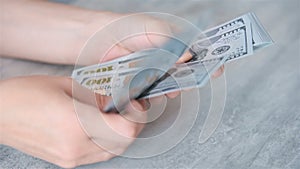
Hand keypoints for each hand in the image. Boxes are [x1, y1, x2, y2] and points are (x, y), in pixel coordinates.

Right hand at [0, 76, 146, 167]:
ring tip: (120, 116)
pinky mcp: (67, 161)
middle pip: (124, 142)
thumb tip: (118, 100)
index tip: (138, 103)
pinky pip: (99, 154)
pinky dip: (109, 141)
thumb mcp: (67, 85)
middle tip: (134, 108)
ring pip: (114, 151)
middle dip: (135, 124)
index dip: (138, 116)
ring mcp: (71, 158)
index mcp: (76, 123)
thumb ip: (98, 95)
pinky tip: (105, 127)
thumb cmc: (25, 95)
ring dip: (123, 134)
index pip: (126, 129)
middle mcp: (76, 146)